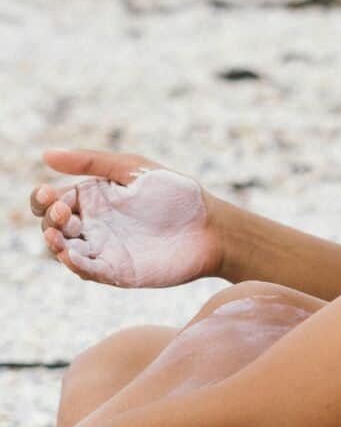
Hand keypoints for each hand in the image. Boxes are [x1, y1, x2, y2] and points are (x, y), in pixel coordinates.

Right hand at [31, 149, 223, 287]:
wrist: (211, 228)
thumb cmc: (176, 193)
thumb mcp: (132, 170)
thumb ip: (91, 162)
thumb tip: (46, 154)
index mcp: (94, 197)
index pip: (53, 199)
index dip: (43, 198)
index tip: (48, 194)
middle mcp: (94, 224)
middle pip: (54, 226)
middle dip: (49, 220)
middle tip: (61, 212)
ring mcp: (104, 250)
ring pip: (65, 251)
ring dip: (55, 244)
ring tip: (57, 236)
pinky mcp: (116, 272)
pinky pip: (87, 271)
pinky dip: (75, 266)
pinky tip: (70, 256)